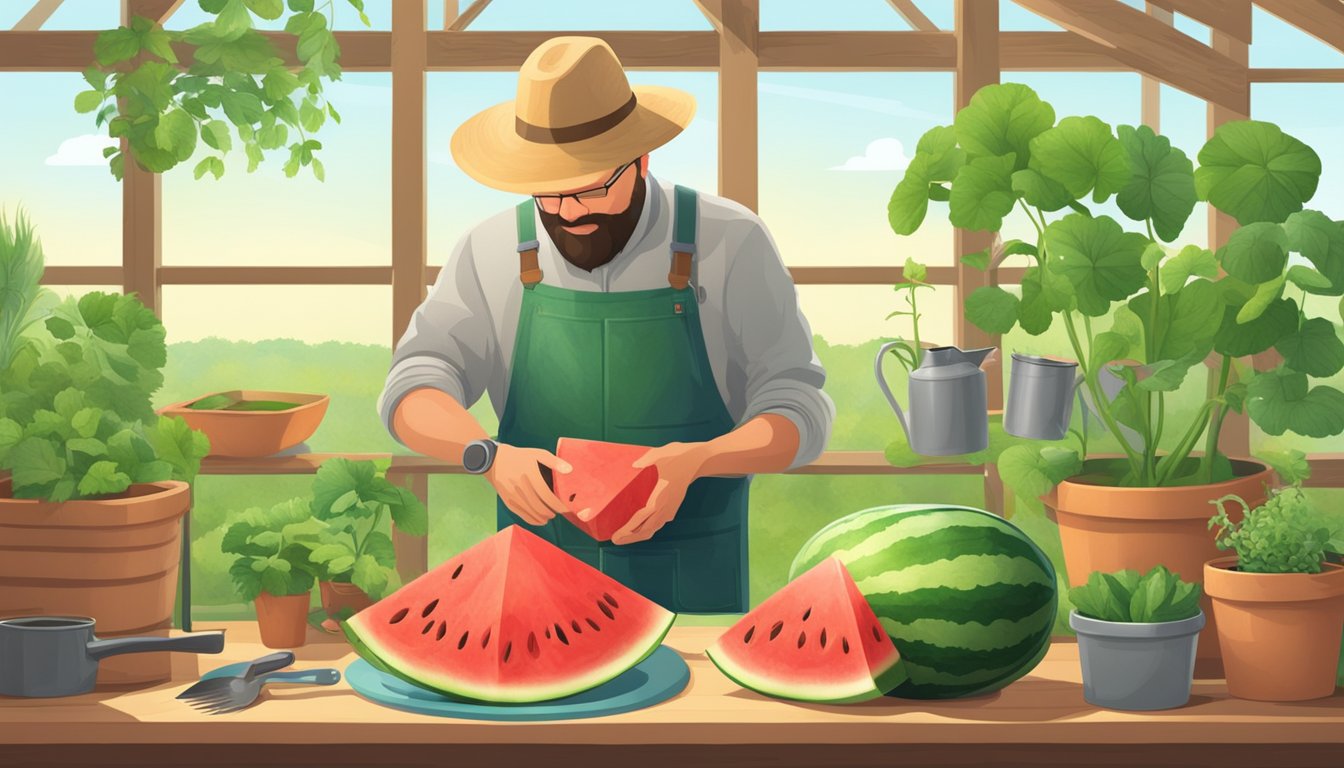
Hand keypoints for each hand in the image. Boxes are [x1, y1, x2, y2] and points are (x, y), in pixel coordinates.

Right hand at [484, 444, 571, 525]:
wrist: (494, 460)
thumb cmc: (519, 456)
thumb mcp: (537, 454)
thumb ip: (554, 462)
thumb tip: (570, 469)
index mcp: (531, 476)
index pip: (548, 496)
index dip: (559, 505)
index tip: (567, 507)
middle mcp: (522, 488)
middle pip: (541, 508)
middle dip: (553, 512)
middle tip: (560, 511)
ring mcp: (514, 497)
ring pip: (532, 514)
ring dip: (545, 517)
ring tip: (551, 515)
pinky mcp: (508, 502)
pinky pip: (523, 516)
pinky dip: (534, 521)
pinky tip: (541, 520)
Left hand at [588, 441, 704, 544]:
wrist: (696, 460)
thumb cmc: (676, 457)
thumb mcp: (658, 455)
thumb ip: (645, 461)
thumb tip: (632, 466)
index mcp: (660, 496)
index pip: (642, 518)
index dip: (628, 529)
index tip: (616, 536)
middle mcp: (665, 507)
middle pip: (646, 530)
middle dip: (630, 538)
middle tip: (615, 540)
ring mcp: (670, 509)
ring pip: (653, 529)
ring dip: (638, 536)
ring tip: (624, 538)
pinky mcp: (672, 508)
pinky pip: (658, 524)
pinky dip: (647, 530)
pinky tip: (639, 529)